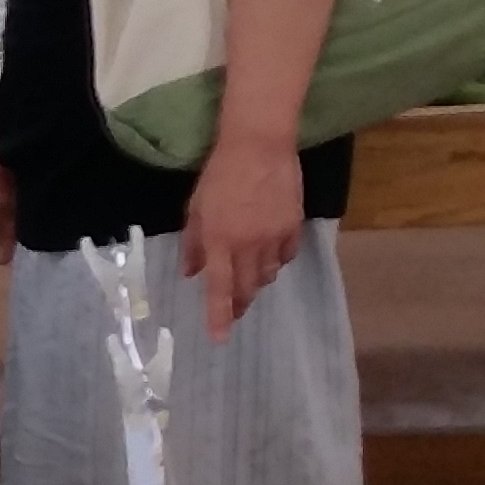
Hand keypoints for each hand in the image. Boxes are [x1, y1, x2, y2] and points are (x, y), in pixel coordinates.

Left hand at [181, 135, 305, 339]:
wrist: (259, 146)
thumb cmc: (219, 174)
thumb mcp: (196, 208)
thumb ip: (193, 243)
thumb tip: (190, 273)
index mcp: (219, 241)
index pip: (219, 288)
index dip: (219, 316)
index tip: (220, 338)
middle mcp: (248, 245)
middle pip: (247, 287)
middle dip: (240, 302)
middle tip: (234, 308)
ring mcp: (274, 237)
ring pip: (268, 274)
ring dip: (256, 281)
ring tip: (248, 275)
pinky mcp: (294, 227)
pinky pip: (286, 256)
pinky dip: (276, 261)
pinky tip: (269, 254)